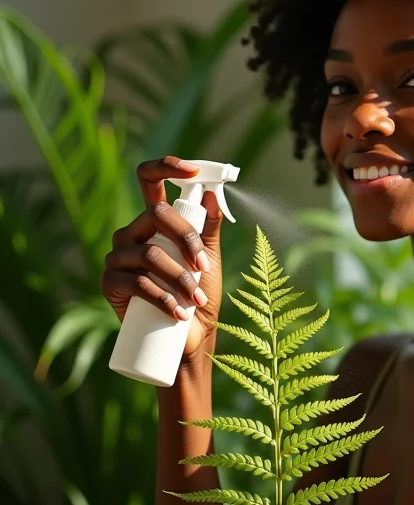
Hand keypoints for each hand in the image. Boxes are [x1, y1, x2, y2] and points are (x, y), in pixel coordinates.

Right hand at [100, 156, 223, 359]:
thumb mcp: (209, 256)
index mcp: (154, 220)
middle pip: (156, 215)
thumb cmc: (199, 293)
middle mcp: (132, 232)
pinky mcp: (109, 282)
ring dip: (179, 277)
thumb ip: (209, 226)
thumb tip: (213, 193)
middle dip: (186, 239)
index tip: (194, 170)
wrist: (187, 337)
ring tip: (197, 300)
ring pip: (150, 254)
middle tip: (204, 266)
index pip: (150, 181)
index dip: (167, 167)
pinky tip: (178, 312)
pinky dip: (163, 298)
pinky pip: (137, 283)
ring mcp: (117, 256)